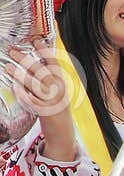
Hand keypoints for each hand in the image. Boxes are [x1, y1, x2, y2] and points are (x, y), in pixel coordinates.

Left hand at [8, 40, 73, 157]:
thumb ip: (47, 79)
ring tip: (8, 67)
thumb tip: (32, 63)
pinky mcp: (46, 113)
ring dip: (21, 75)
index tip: (35, 40)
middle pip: (42, 72)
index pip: (54, 64)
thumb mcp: (56, 93)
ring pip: (36, 85)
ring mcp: (53, 102)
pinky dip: (23, 94)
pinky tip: (15, 88)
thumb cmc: (56, 111)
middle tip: (12, 51)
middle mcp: (59, 91)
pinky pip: (32, 101)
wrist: (63, 134)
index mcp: (62, 84)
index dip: (45, 51)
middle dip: (27, 60)